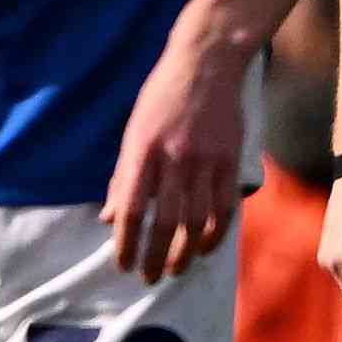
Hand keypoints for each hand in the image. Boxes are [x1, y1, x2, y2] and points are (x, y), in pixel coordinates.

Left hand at [101, 9, 254, 282]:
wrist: (208, 63)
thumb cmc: (162, 96)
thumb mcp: (133, 131)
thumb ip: (124, 177)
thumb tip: (111, 218)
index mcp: (143, 151)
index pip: (133, 209)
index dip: (127, 243)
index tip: (123, 265)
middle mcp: (175, 159)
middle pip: (166, 223)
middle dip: (155, 257)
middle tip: (149, 278)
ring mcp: (206, 161)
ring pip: (197, 222)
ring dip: (185, 253)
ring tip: (176, 269)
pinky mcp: (230, 161)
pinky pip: (224, 209)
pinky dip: (215, 234)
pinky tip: (204, 249)